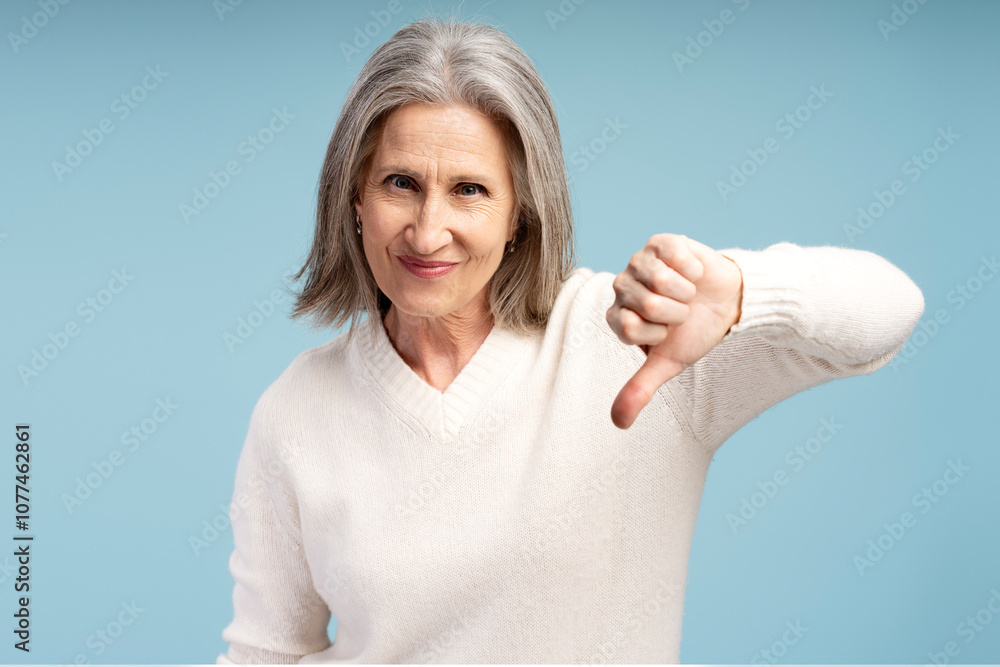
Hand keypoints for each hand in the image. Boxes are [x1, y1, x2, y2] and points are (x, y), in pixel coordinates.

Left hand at [606, 233, 742, 428]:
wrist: (726, 303)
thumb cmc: (693, 332)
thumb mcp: (668, 362)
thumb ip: (640, 389)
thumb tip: (618, 423)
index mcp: (618, 315)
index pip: (628, 326)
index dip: (657, 333)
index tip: (666, 332)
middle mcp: (622, 286)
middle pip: (647, 304)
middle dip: (675, 314)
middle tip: (681, 313)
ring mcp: (640, 260)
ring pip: (660, 279)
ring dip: (685, 292)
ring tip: (687, 294)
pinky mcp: (662, 242)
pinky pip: (675, 256)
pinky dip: (693, 269)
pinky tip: (693, 273)